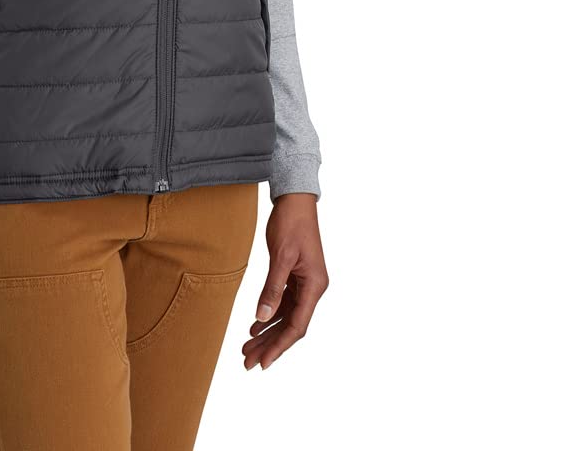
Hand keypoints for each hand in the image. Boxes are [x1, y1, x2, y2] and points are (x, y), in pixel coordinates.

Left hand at [243, 192, 327, 369]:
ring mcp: (305, 282)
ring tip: (247, 347)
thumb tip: (261, 318)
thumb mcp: (281, 256)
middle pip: (291, 325)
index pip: (297, 326)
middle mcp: (313, 288)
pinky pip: (284, 302)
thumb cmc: (290, 222)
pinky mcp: (296, 275)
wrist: (295, 199)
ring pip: (286, 316)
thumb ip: (272, 288)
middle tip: (247, 361)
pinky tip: (255, 325)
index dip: (279, 346)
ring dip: (268, 332)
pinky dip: (269, 314)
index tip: (263, 363)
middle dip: (270, 344)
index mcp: (315, 286)